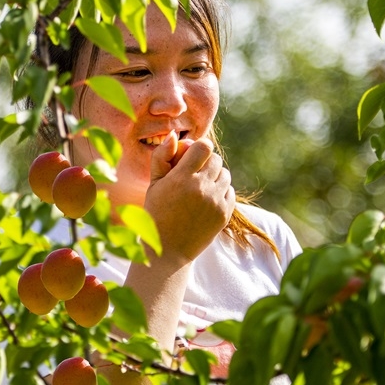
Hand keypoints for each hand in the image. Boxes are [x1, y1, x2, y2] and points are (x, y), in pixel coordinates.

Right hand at [145, 131, 234, 265]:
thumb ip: (162, 157)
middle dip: (206, 162)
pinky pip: (230, 192)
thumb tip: (173, 135)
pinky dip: (221, 192)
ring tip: (201, 187)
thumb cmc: (156, 213)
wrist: (168, 249)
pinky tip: (207, 200)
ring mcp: (215, 202)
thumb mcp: (154, 184)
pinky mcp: (224, 214)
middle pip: (216, 159)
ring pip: (225, 175)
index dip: (199, 148)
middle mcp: (201, 188)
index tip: (193, 155)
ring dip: (215, 177)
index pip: (204, 147)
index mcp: (181, 178)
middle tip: (195, 173)